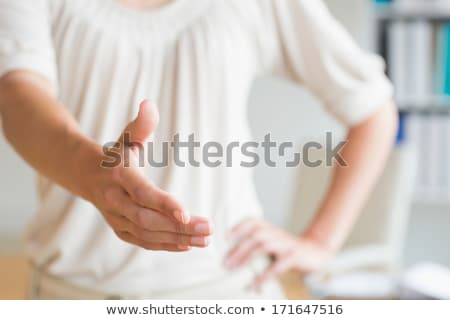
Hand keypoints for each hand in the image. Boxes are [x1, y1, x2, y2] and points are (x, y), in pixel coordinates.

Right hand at [84, 100, 212, 251]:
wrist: (87, 175)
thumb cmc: (116, 155)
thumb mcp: (127, 137)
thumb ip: (141, 124)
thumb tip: (149, 103)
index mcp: (119, 176)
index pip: (142, 193)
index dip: (164, 204)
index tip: (187, 214)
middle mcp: (114, 200)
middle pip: (147, 220)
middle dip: (179, 227)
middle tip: (209, 228)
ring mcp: (116, 218)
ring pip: (148, 235)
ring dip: (178, 238)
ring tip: (206, 239)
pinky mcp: (121, 230)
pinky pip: (144, 242)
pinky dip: (166, 245)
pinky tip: (188, 244)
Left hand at [225, 218, 332, 288]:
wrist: (315, 253)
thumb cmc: (287, 249)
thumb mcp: (272, 242)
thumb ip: (256, 244)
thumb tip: (231, 255)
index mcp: (270, 228)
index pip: (253, 221)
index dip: (239, 226)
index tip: (225, 237)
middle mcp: (277, 233)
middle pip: (255, 235)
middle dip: (238, 248)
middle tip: (225, 262)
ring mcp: (286, 244)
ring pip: (263, 246)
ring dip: (246, 258)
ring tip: (233, 269)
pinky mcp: (294, 256)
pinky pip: (277, 266)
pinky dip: (263, 276)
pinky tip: (253, 284)